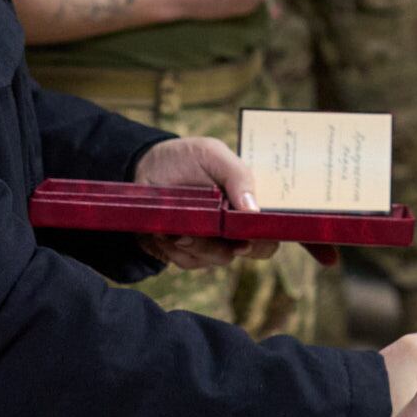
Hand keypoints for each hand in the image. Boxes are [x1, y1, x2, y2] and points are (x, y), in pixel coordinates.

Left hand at [131, 137, 277, 269]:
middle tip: (208, 233)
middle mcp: (236, 227)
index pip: (271, 232)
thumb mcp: (212, 154)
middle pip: (249, 251)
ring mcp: (213, 241)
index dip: (266, 239)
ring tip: (177, 230)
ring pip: (218, 258)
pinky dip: (176, 249)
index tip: (247, 238)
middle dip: (228, 246)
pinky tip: (164, 232)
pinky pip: (189, 261)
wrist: (145, 167)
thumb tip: (253, 211)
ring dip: (198, 246)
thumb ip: (238, 176)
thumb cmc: (186, 158)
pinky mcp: (188, 251)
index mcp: (250, 204)